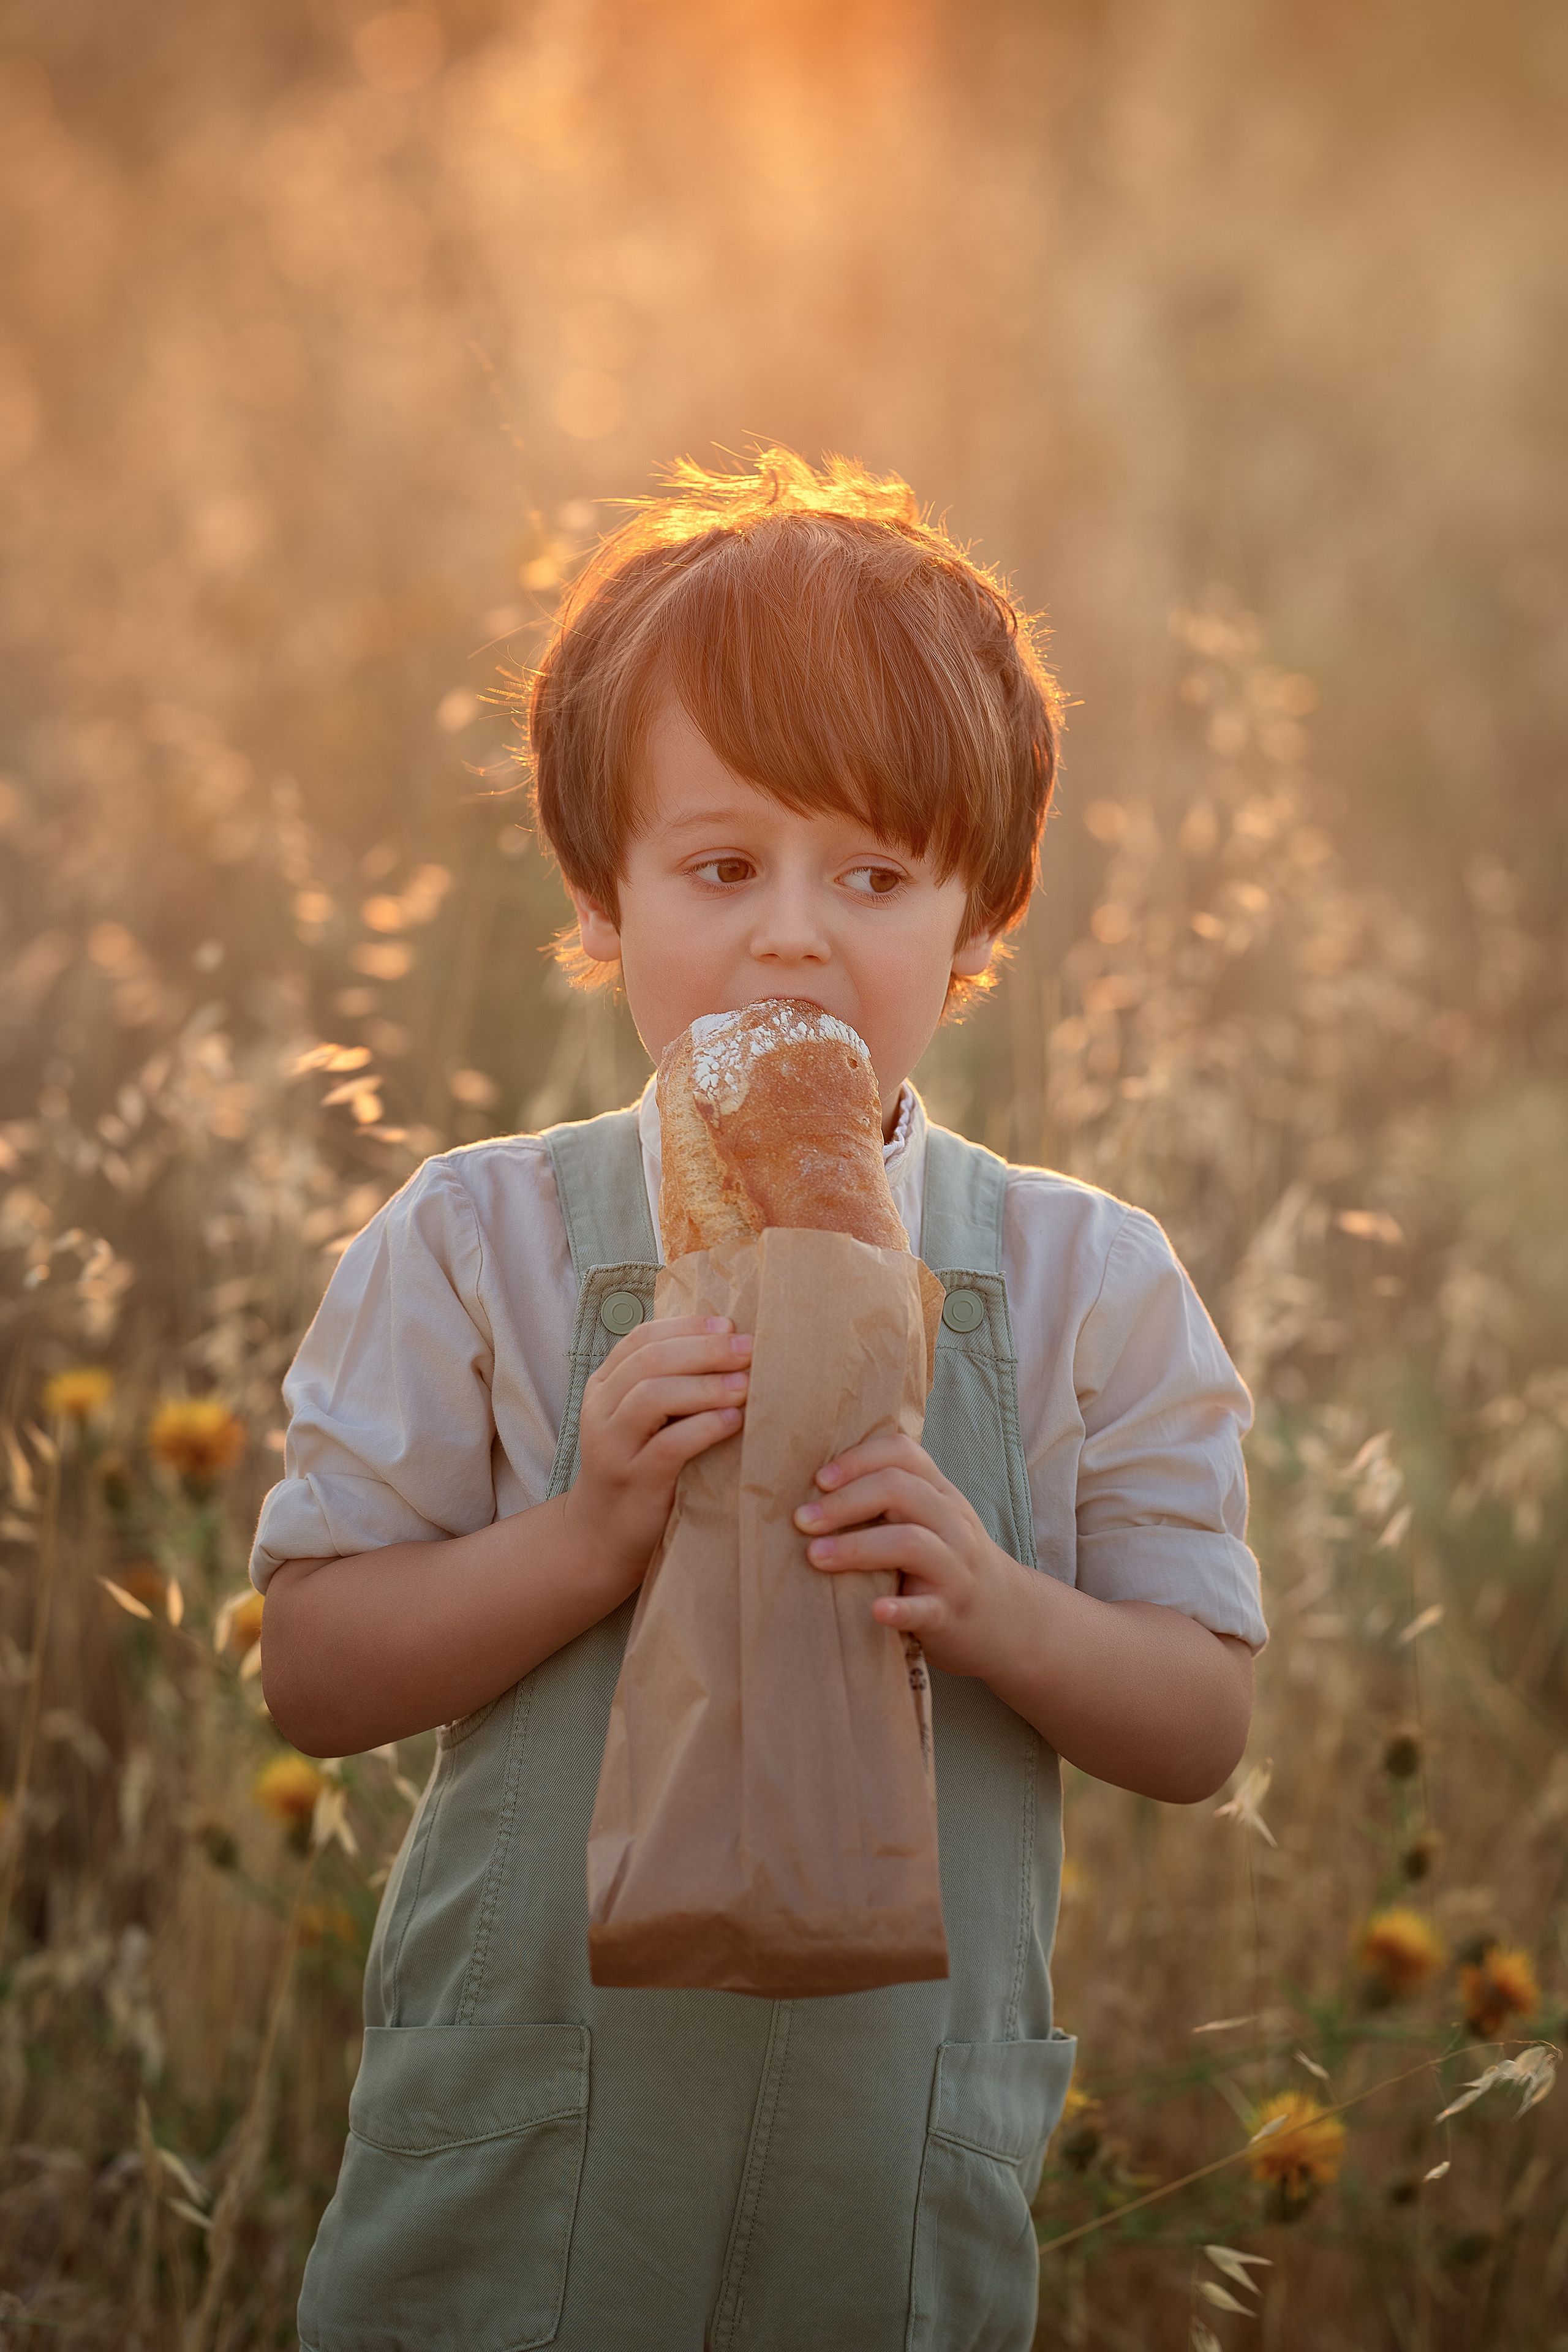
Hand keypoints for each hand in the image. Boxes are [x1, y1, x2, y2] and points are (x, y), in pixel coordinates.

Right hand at [572, 1315, 751, 1593]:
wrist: (603, 1534)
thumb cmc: (639, 1466)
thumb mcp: (645, 1420)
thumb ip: (670, 1383)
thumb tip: (729, 1342)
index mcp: (604, 1385)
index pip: (642, 1338)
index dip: (688, 1326)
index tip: (729, 1324)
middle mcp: (600, 1409)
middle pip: (650, 1360)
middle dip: (705, 1349)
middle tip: (749, 1349)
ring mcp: (612, 1446)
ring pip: (653, 1396)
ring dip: (706, 1385)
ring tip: (746, 1384)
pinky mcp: (634, 1480)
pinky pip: (669, 1445)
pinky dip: (705, 1427)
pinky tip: (734, 1420)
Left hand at [793, 1432, 1024, 1679]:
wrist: (1009, 1618)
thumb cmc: (949, 1562)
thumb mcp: (932, 1518)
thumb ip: (891, 1498)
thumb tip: (814, 1485)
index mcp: (941, 1494)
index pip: (903, 1453)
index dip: (858, 1459)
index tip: (818, 1480)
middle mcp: (952, 1523)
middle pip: (899, 1490)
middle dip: (844, 1502)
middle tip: (802, 1521)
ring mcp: (956, 1569)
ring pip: (910, 1542)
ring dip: (857, 1547)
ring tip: (816, 1557)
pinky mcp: (951, 1614)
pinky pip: (926, 1609)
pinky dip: (900, 1609)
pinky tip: (875, 1611)